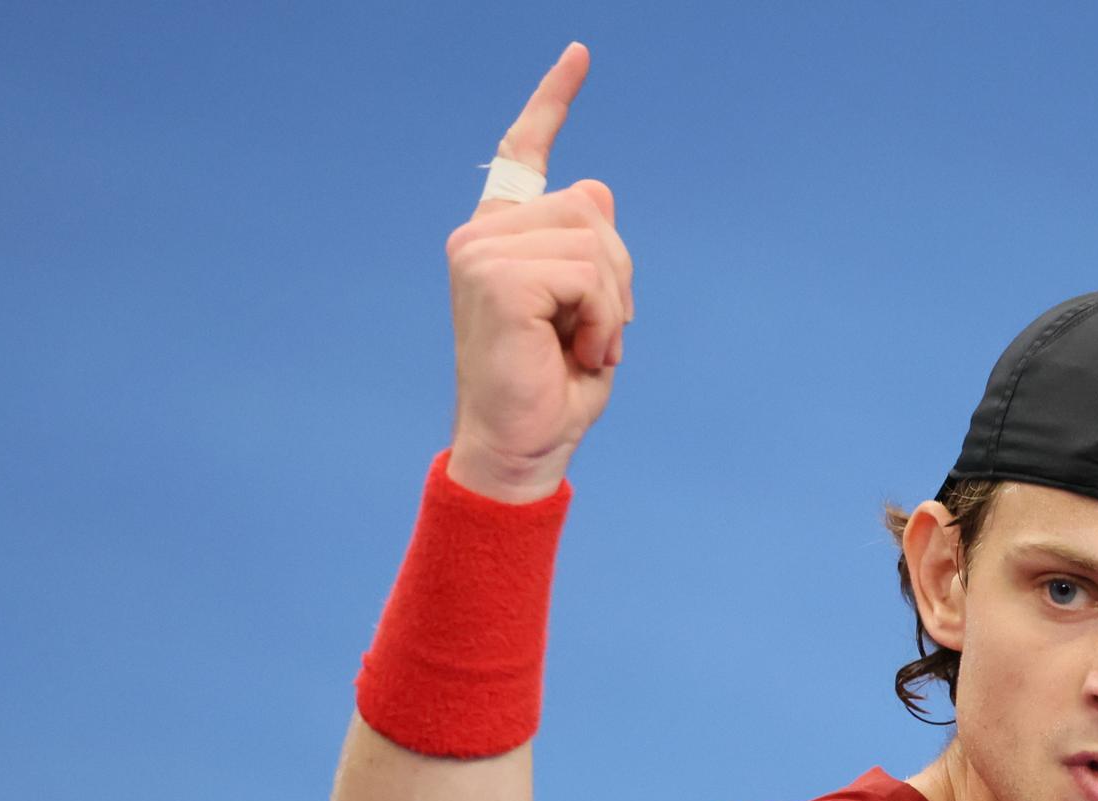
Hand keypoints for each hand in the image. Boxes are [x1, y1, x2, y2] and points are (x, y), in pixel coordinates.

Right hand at [442, 41, 632, 501]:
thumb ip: (593, 251)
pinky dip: (600, 319)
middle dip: (617, 274)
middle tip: (597, 336)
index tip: (580, 55)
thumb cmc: (554, 390)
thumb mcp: (590, 311)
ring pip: (594, 239)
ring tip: (584, 349)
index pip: (524, 153)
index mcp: (501, 238)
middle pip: (592, 206)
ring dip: (610, 304)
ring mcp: (480, 251)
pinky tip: (578, 353)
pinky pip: (585, 272)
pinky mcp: (493, 275)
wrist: (522, 449)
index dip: (553, 103)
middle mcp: (482, 235)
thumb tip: (596, 188)